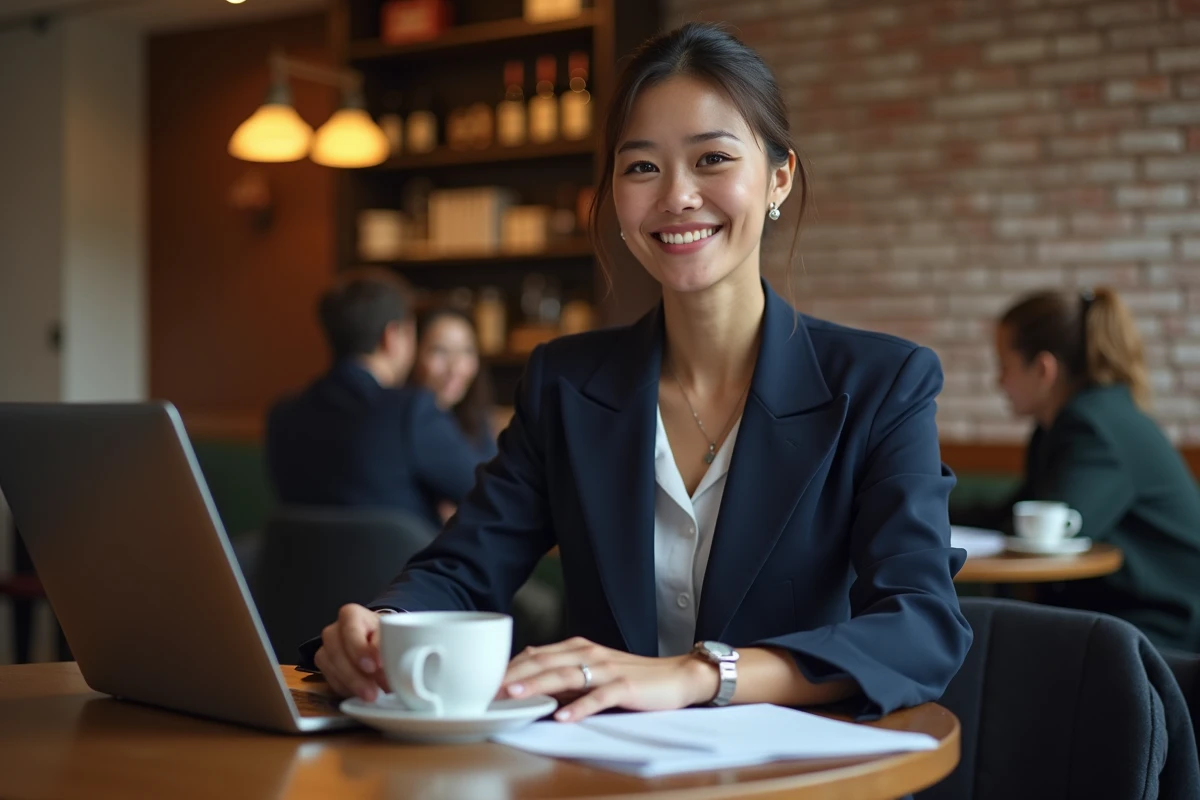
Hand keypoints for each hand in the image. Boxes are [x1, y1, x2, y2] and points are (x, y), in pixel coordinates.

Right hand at [313, 604, 391, 700]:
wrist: (377, 639)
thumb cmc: (384, 633)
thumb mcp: (391, 633)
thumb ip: (390, 646)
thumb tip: (394, 666)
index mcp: (351, 615)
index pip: (350, 630)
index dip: (360, 650)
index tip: (374, 666)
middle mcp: (334, 630)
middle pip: (336, 651)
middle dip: (354, 674)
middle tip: (372, 691)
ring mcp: (326, 648)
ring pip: (330, 667)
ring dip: (351, 685)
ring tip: (371, 696)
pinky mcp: (325, 666)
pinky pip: (330, 680)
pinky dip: (346, 689)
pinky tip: (360, 694)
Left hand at [501, 637, 718, 722]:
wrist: (676, 675)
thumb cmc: (633, 677)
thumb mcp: (593, 671)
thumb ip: (564, 674)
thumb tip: (528, 679)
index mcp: (578, 648)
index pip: (536, 655)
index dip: (509, 668)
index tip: (484, 682)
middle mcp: (589, 653)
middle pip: (544, 662)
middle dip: (513, 676)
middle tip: (487, 690)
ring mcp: (607, 669)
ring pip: (565, 675)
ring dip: (537, 685)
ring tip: (514, 696)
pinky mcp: (625, 686)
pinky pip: (598, 697)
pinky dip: (579, 707)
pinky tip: (562, 717)